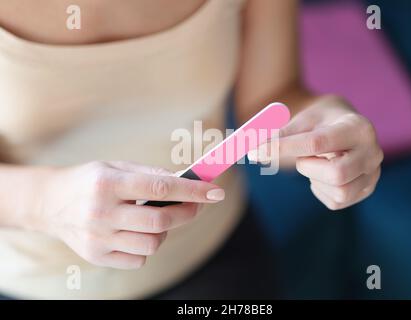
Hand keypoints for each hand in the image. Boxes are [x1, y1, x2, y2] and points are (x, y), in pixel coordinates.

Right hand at [38, 161, 224, 268]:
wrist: (50, 203)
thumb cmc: (90, 181)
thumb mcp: (117, 166)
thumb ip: (151, 174)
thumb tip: (188, 182)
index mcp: (107, 183)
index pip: (160, 188)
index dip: (192, 191)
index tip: (216, 191)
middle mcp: (100, 212)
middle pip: (160, 221)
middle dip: (187, 212)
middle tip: (196, 204)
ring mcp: (97, 238)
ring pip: (152, 243)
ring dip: (165, 231)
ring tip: (156, 218)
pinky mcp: (96, 256)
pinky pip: (139, 259)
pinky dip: (146, 246)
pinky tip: (136, 232)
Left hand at [249, 95, 382, 209]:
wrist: (342, 124)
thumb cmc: (319, 120)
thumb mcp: (301, 119)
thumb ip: (279, 134)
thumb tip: (252, 150)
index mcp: (357, 127)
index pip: (317, 142)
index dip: (283, 148)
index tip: (255, 151)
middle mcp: (373, 152)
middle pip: (337, 174)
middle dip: (309, 168)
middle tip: (301, 158)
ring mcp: (373, 174)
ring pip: (340, 192)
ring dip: (315, 179)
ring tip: (314, 163)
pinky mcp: (365, 190)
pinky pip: (336, 202)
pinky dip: (320, 190)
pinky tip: (321, 174)